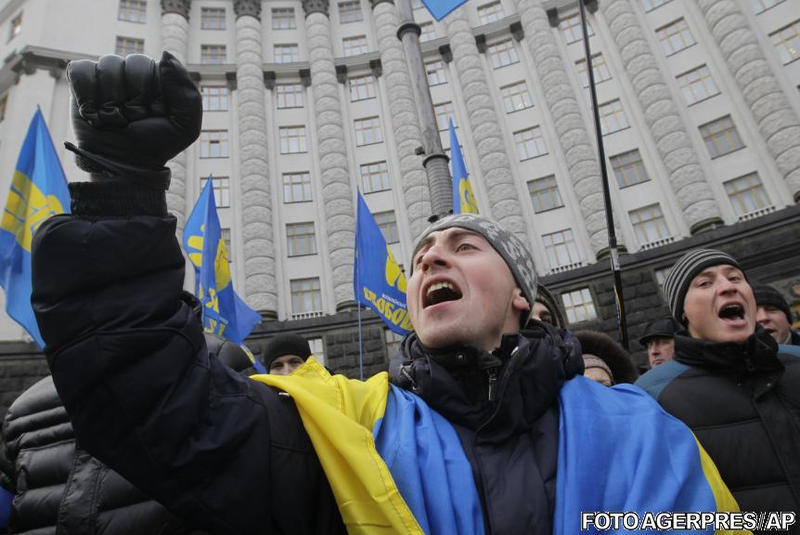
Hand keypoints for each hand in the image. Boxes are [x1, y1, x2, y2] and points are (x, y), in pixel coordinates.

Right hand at [65, 51, 201, 188]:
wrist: (122, 165)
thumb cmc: (156, 145)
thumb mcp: (185, 126)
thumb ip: (186, 92)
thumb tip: (164, 55)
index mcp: (160, 79)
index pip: (151, 64)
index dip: (148, 91)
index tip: (151, 113)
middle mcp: (134, 74)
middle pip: (129, 62)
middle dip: (131, 98)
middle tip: (132, 118)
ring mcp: (108, 77)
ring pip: (106, 65)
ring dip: (110, 100)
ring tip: (114, 120)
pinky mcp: (82, 85)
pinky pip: (80, 70)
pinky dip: (87, 96)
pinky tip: (95, 114)